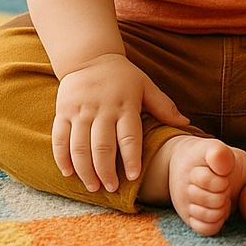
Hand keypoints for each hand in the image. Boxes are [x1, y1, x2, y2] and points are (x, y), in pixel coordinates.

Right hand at [52, 53, 188, 192]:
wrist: (89, 57)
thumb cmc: (123, 76)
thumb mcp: (146, 86)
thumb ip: (163, 106)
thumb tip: (185, 123)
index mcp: (125, 105)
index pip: (129, 136)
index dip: (131, 158)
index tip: (133, 177)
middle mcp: (102, 110)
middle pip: (102, 146)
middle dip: (106, 171)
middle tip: (112, 188)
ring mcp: (80, 112)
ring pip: (79, 147)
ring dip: (85, 170)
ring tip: (93, 187)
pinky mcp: (63, 112)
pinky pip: (60, 139)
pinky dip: (62, 158)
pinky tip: (68, 173)